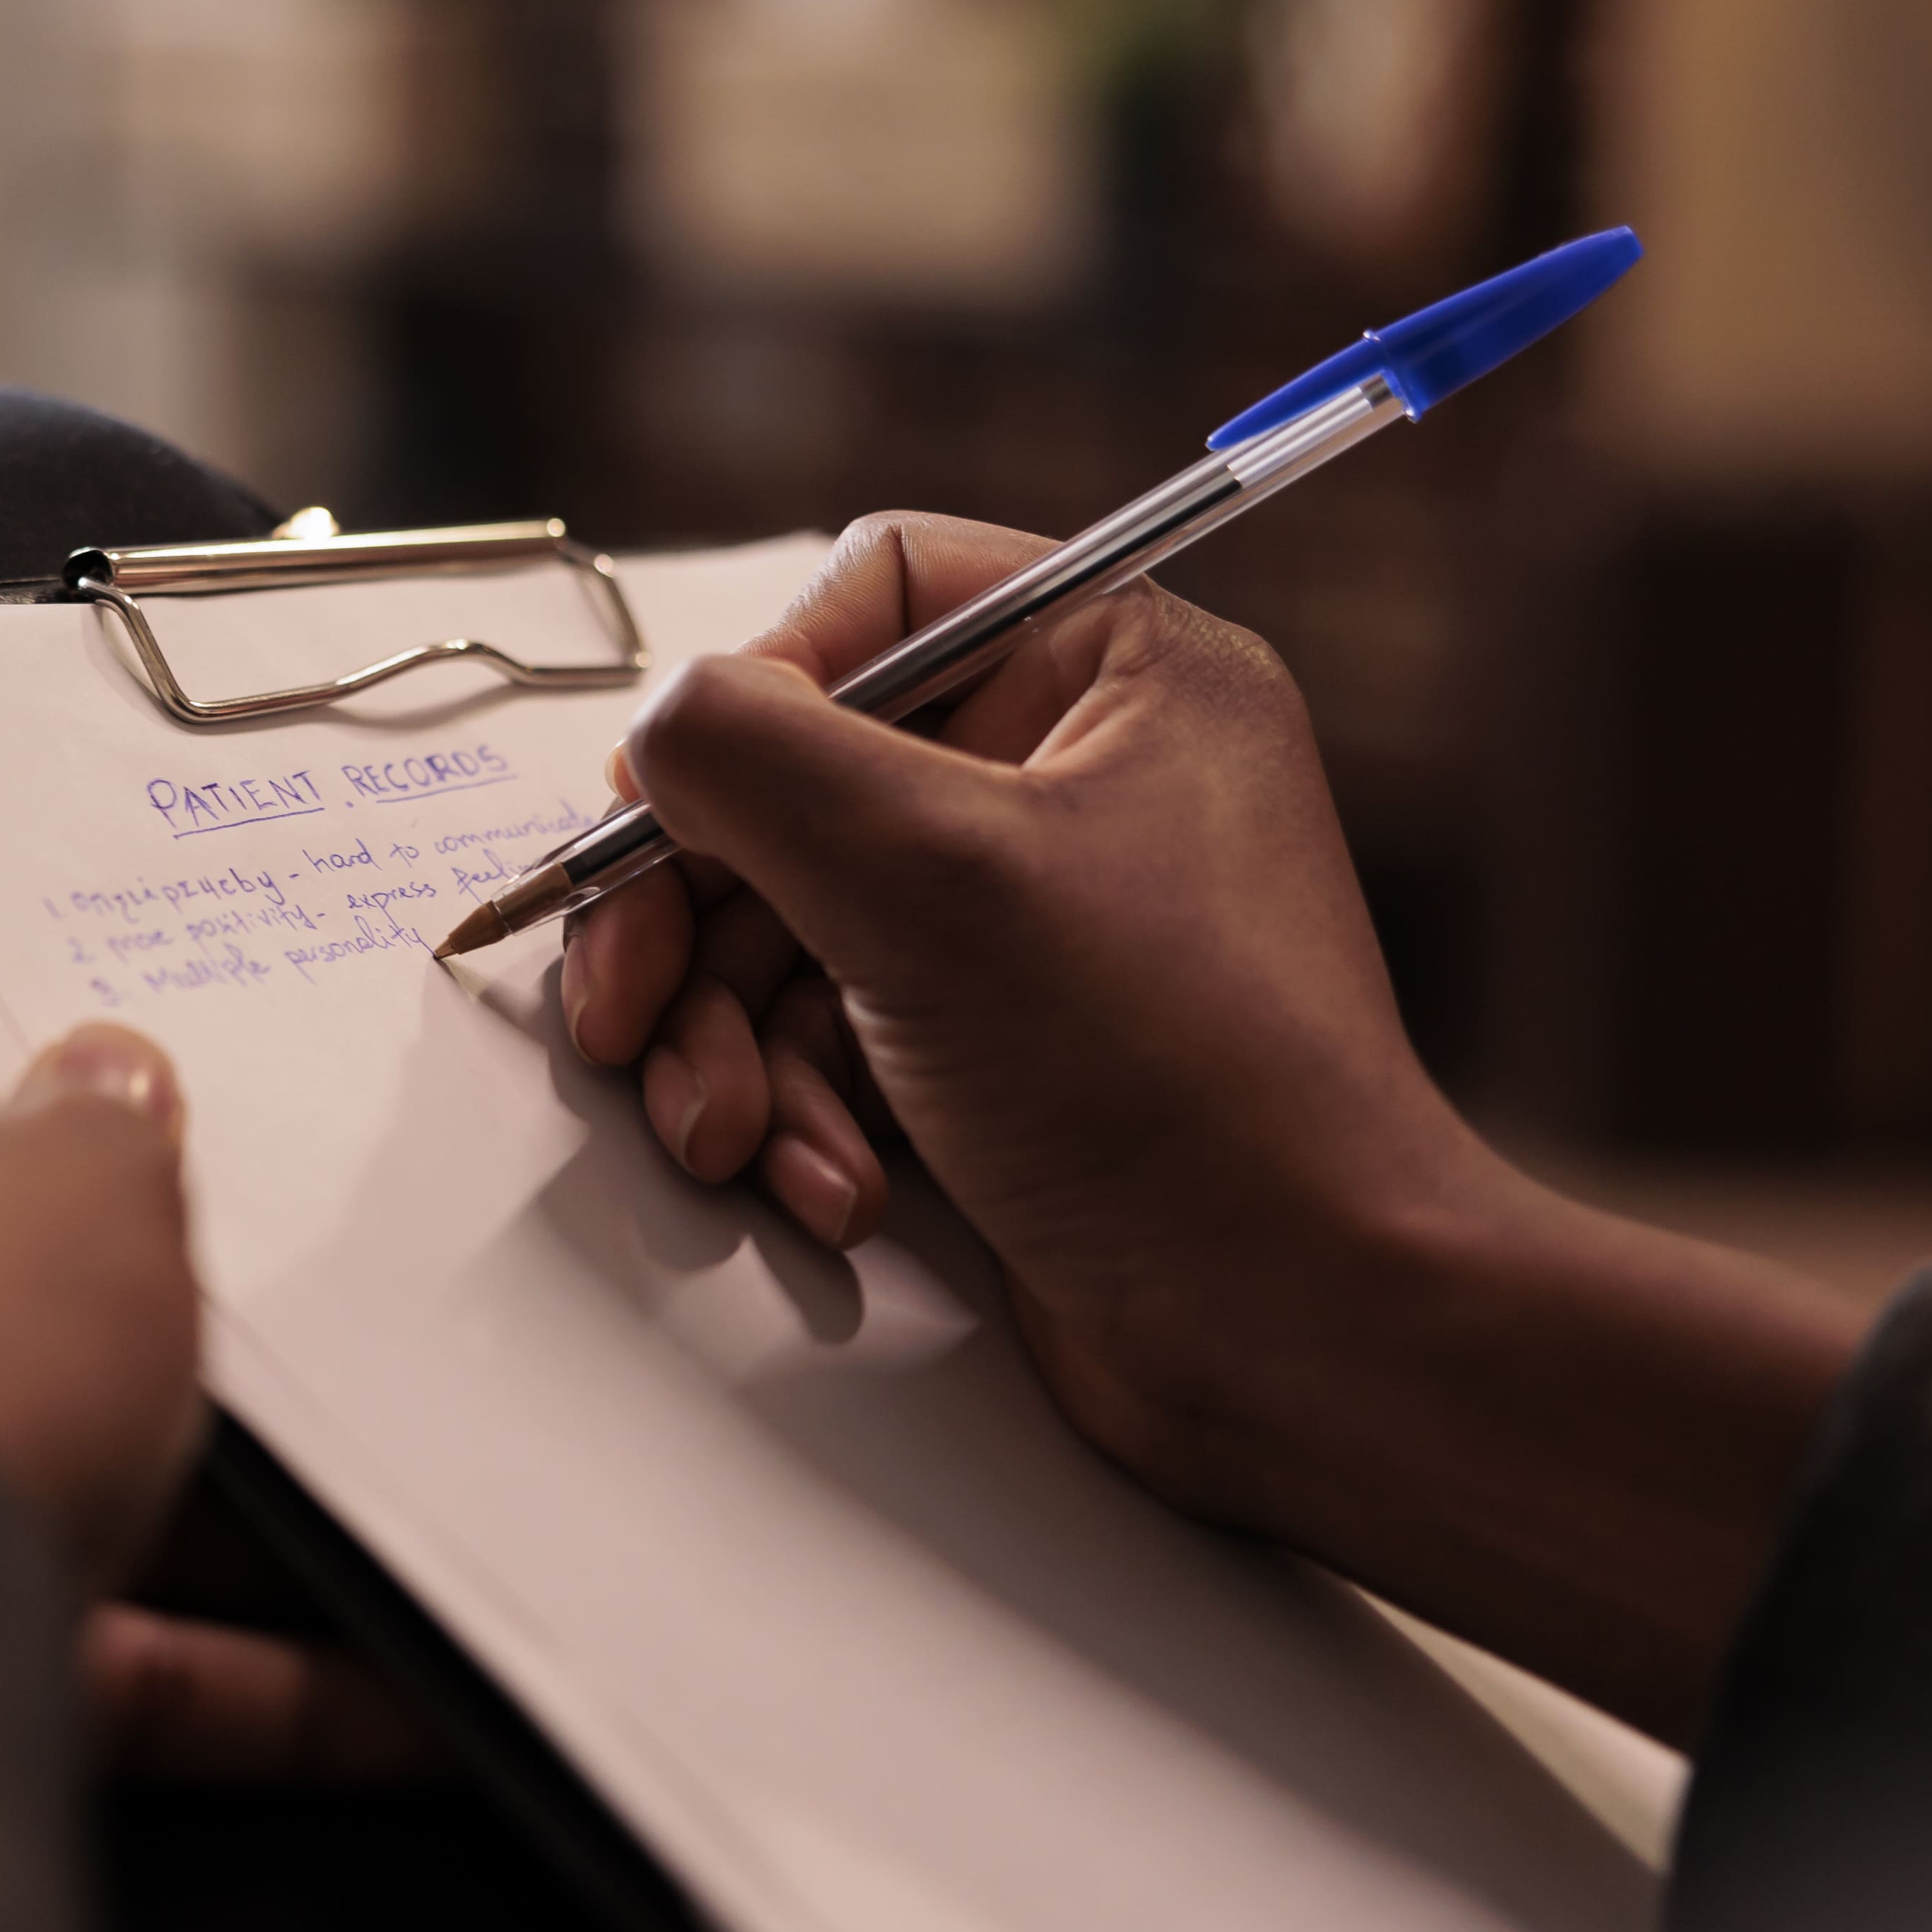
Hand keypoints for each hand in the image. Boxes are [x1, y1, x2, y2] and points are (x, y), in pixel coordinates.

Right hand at [567, 511, 1457, 1481]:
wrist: (1307, 1337)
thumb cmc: (1182, 1090)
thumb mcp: (932, 877)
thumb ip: (756, 756)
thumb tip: (656, 730)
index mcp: (1118, 675)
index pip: (877, 594)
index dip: (752, 693)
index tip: (669, 809)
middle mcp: (1077, 781)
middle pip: (792, 783)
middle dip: (694, 922)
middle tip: (623, 1013)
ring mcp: (1032, 927)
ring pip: (784, 927)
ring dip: (731, 1041)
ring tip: (736, 1139)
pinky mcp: (995, 1056)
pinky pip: (831, 1040)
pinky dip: (800, 1114)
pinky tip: (836, 1191)